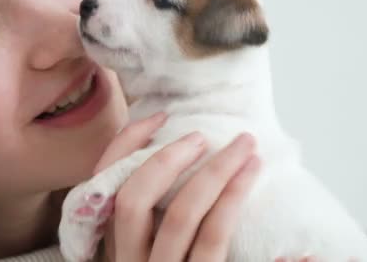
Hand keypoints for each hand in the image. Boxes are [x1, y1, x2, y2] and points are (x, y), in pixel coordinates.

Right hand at [93, 113, 259, 261]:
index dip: (127, 145)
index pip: (104, 183)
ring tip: (246, 152)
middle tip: (206, 137)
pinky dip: (241, 213)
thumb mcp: (146, 250)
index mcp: (113, 244)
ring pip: (183, 218)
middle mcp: (127, 260)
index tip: (160, 118)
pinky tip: (262, 191)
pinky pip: (215, 244)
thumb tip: (176, 152)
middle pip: (136, 198)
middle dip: (172, 158)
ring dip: (219, 177)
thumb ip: (152, 214)